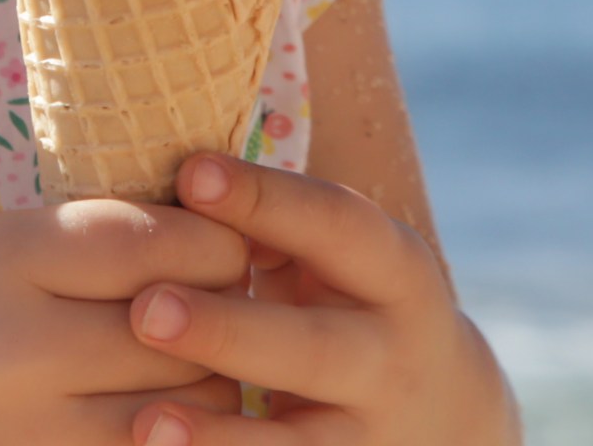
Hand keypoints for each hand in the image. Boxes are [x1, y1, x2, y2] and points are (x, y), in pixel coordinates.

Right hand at [0, 196, 256, 445]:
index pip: (147, 240)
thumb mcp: (13, 241)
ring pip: (186, 404)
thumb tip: (237, 233)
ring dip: (213, 381)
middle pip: (178, 328)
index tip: (224, 245)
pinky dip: (181, 429)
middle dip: (222, 314)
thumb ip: (111, 233)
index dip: (211, 242)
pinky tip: (166, 408)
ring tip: (196, 360)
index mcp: (6, 257)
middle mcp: (17, 346)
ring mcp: (34, 430)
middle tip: (228, 305)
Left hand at [121, 155, 519, 445]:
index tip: (191, 174)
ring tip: (150, 420)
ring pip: (301, 441)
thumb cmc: (350, 302)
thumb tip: (185, 183)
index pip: (335, 225)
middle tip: (147, 310)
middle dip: (229, 332)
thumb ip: (275, 225)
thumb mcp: (339, 258)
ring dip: (224, 433)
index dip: (266, 199)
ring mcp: (373, 433)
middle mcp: (393, 357)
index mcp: (397, 273)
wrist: (446, 414)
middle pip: (313, 348)